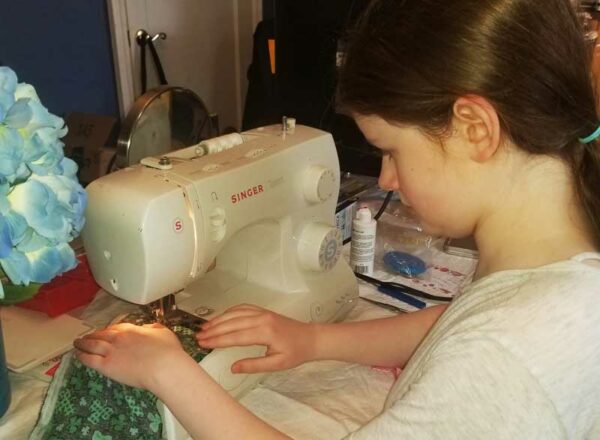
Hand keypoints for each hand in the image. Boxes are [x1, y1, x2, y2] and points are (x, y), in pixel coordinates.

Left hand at [74, 322, 187, 391]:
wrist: (163, 367)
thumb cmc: (167, 351)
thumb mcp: (163, 332)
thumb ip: (153, 329)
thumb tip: (148, 328)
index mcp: (131, 329)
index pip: (115, 328)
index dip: (108, 330)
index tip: (105, 332)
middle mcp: (118, 338)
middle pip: (101, 335)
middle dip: (92, 335)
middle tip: (86, 337)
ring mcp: (110, 351)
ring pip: (92, 345)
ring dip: (83, 343)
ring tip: (77, 343)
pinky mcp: (106, 366)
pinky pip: (89, 360)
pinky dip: (82, 356)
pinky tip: (77, 355)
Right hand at [196, 304, 315, 373]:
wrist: (310, 338)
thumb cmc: (295, 353)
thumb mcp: (276, 364)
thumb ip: (254, 365)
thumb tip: (233, 368)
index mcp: (265, 332)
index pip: (235, 336)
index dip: (217, 340)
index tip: (203, 344)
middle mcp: (261, 319)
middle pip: (232, 323)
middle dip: (213, 330)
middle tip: (198, 337)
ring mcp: (262, 312)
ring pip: (235, 313)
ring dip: (218, 320)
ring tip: (204, 328)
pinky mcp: (263, 311)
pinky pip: (243, 308)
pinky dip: (229, 312)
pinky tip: (221, 318)